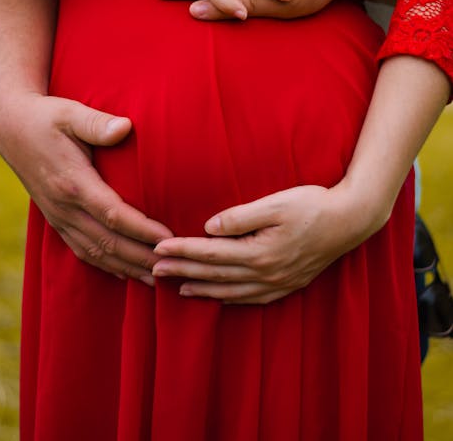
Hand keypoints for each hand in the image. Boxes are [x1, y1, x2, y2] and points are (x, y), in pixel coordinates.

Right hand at [0, 93, 172, 282]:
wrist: (11, 127)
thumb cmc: (47, 117)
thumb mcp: (71, 114)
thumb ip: (97, 123)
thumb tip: (125, 127)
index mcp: (73, 183)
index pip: (114, 215)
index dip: (142, 230)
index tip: (169, 238)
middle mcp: (65, 207)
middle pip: (108, 242)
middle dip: (141, 258)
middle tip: (173, 267)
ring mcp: (59, 217)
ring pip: (96, 252)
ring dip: (127, 267)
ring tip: (156, 278)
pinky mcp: (56, 220)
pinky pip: (82, 250)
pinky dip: (106, 265)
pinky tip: (124, 272)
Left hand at [152, 181, 372, 303]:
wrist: (350, 220)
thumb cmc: (312, 205)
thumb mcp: (276, 204)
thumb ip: (240, 217)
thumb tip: (208, 227)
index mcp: (259, 252)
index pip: (210, 253)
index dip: (182, 250)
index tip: (157, 248)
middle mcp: (266, 274)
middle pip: (215, 275)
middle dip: (182, 271)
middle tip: (153, 270)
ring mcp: (278, 283)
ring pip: (231, 291)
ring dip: (202, 289)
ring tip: (179, 288)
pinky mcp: (288, 285)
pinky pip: (252, 299)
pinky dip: (230, 299)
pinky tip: (220, 297)